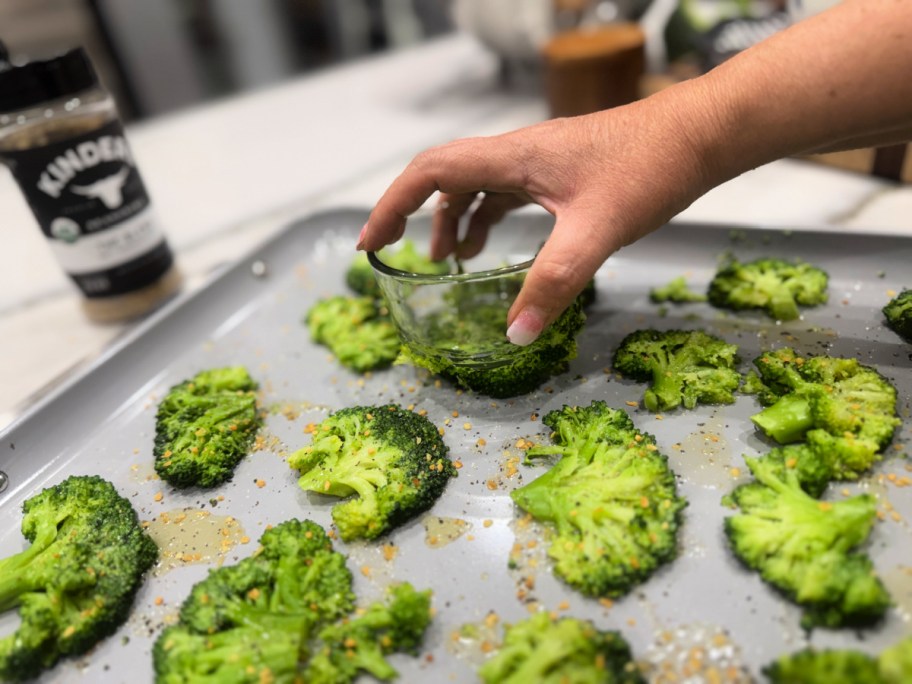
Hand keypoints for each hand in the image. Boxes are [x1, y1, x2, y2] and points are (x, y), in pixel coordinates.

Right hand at [360, 95, 713, 344]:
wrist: (702, 133)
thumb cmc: (651, 167)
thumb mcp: (596, 232)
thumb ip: (554, 284)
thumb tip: (515, 335)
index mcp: (512, 157)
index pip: (430, 172)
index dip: (392, 205)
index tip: (371, 244)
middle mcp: (517, 152)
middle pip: (444, 176)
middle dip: (412, 214)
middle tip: (393, 254)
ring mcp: (539, 160)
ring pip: (476, 185)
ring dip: (453, 221)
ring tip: (446, 264)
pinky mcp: (559, 170)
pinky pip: (505, 192)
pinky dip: (487, 218)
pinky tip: (491, 247)